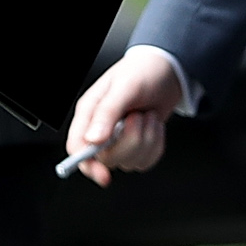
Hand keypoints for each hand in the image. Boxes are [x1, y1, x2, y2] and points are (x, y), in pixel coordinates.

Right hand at [64, 46, 187, 185]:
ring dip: (147, 139)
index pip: (77, 148)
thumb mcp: (125, 86)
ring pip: (129, 162)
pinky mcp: (137, 145)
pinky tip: (153, 125)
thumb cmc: (143, 71)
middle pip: (107, 159)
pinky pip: (145, 160)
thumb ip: (107, 112)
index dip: (87, 165)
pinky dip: (156, 144)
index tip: (103, 175)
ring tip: (147, 116)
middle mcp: (101, 129)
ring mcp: (119, 140)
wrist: (169, 70)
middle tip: (138, 117)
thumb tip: (92, 139)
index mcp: (89, 113)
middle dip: (130, 141)